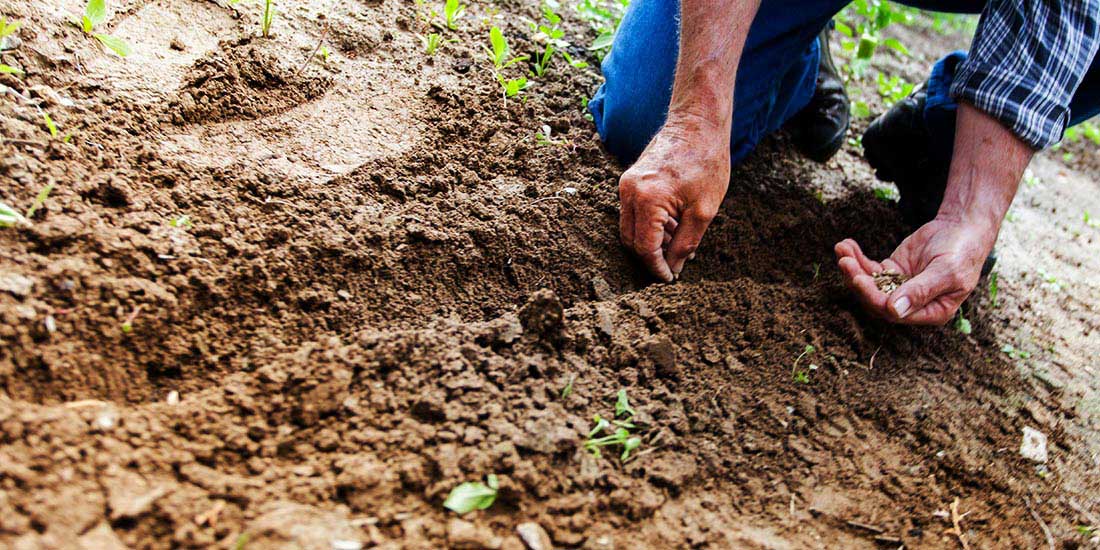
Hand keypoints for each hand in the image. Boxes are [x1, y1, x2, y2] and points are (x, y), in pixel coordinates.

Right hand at [618, 117, 729, 281]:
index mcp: (647, 200)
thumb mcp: (704, 211)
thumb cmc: (706, 162)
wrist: (697, 123)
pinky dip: (649, 225)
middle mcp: (629, 192)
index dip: (656, 268)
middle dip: (651, 257)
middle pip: (631, 241)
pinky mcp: (630, 179)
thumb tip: (673, 267)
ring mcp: (626, 184)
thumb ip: (686, 243)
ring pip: (630, 228)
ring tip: (679, 242)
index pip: (645, 248)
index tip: (669, 279)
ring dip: (651, 241)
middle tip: (674, 265)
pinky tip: (673, 225)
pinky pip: (633, 212)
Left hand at [834, 217, 997, 324]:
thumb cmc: (962, 252)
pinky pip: (870, 269)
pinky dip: (857, 258)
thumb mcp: (946, 272)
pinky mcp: (892, 271)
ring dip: (853, 268)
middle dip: (857, 281)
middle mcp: (912, 305)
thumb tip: (894, 311)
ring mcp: (900, 287)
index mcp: (930, 312)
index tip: (859, 279)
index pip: (894, 313)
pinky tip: (846, 244)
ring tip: (842, 249)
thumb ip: (921, 291)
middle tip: (845, 261)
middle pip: (876, 300)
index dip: (873, 298)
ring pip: (869, 284)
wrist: (963, 228)